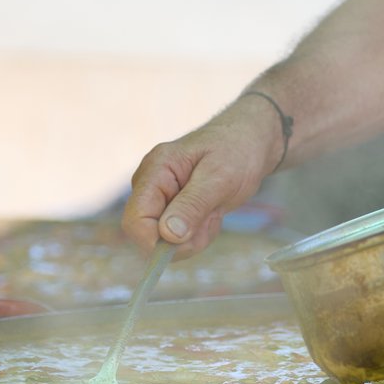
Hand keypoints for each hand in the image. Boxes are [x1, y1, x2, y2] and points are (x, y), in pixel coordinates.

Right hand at [121, 96, 286, 254]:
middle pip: (147, 235)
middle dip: (182, 240)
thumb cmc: (236, 151)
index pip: (135, 219)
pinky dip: (198, 234)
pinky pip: (178, 239)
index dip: (156, 241)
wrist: (248, 142)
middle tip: (211, 218)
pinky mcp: (170, 209)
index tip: (189, 240)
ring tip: (213, 210)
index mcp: (155, 170)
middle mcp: (150, 185)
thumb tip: (167, 234)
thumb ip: (193, 205)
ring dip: (194, 237)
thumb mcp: (220, 177)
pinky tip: (211, 212)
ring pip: (165, 242)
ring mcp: (159, 198)